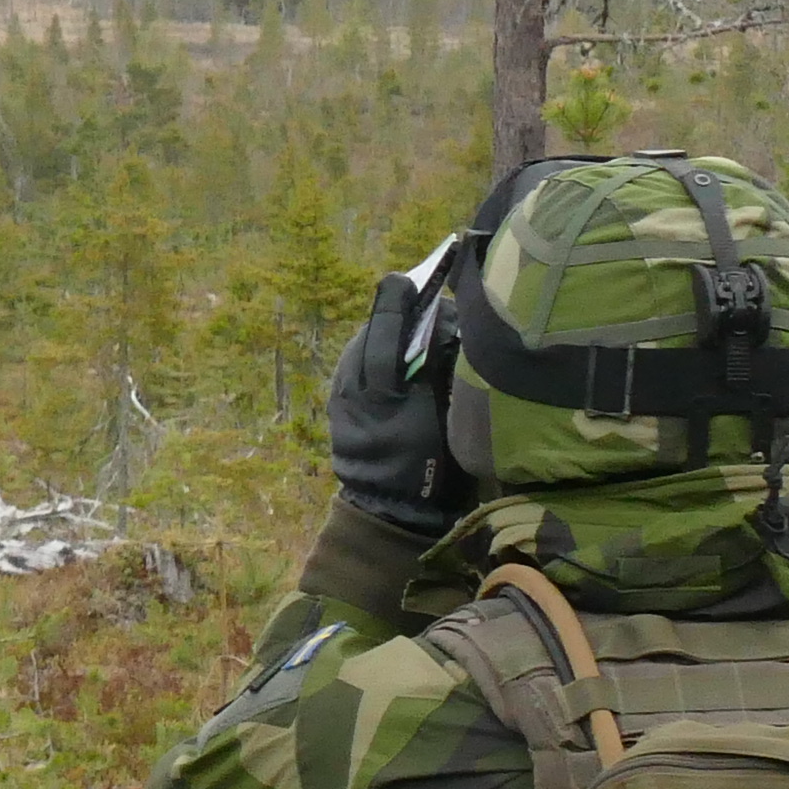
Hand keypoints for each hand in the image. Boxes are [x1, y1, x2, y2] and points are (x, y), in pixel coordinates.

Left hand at [323, 261, 469, 539]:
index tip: (409, 278)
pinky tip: (395, 355)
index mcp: (385, 394)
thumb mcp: (452, 416)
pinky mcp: (336, 405)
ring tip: (411, 324)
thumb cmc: (437, 465)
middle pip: (372, 336)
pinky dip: (375, 355)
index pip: (386, 332)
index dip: (398, 302)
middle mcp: (353, 391)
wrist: (395, 510)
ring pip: (362, 350)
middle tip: (423, 300)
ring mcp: (340, 398)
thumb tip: (439, 320)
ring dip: (385, 335)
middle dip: (396, 316)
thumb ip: (443, 366)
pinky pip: (356, 367)